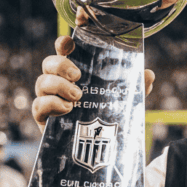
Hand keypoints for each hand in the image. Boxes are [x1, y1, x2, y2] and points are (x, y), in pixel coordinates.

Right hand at [32, 20, 155, 130]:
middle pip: (49, 62)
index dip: (65, 41)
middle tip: (78, 75)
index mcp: (76, 70)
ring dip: (58, 86)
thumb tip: (149, 74)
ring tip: (77, 96)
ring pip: (42, 81)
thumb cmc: (105, 116)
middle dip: (61, 64)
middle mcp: (58, 80)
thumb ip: (134, 87)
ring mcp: (48, 97)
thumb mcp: (123, 101)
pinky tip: (67, 110)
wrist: (94, 147)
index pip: (66, 49)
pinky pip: (38, 105)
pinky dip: (52, 104)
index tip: (71, 39)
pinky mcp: (42, 116)